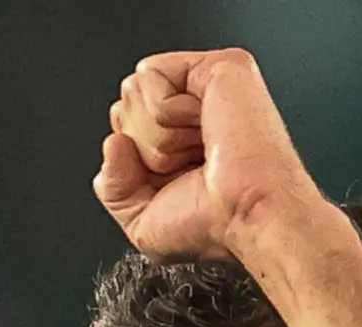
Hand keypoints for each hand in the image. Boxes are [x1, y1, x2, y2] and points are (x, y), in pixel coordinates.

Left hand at [95, 48, 331, 262]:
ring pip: (134, 90)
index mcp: (182, 142)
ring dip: (157, 134)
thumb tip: (114, 143)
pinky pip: (150, 76)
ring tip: (199, 149)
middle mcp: (194, 111)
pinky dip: (166, 112)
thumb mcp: (143, 223)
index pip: (123, 126)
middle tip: (188, 165)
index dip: (134, 158)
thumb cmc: (216, 226)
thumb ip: (112, 186)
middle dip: (144, 146)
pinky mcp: (218, 66)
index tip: (174, 179)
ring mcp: (207, 85)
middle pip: (124, 105)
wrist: (248, 216)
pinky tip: (202, 127)